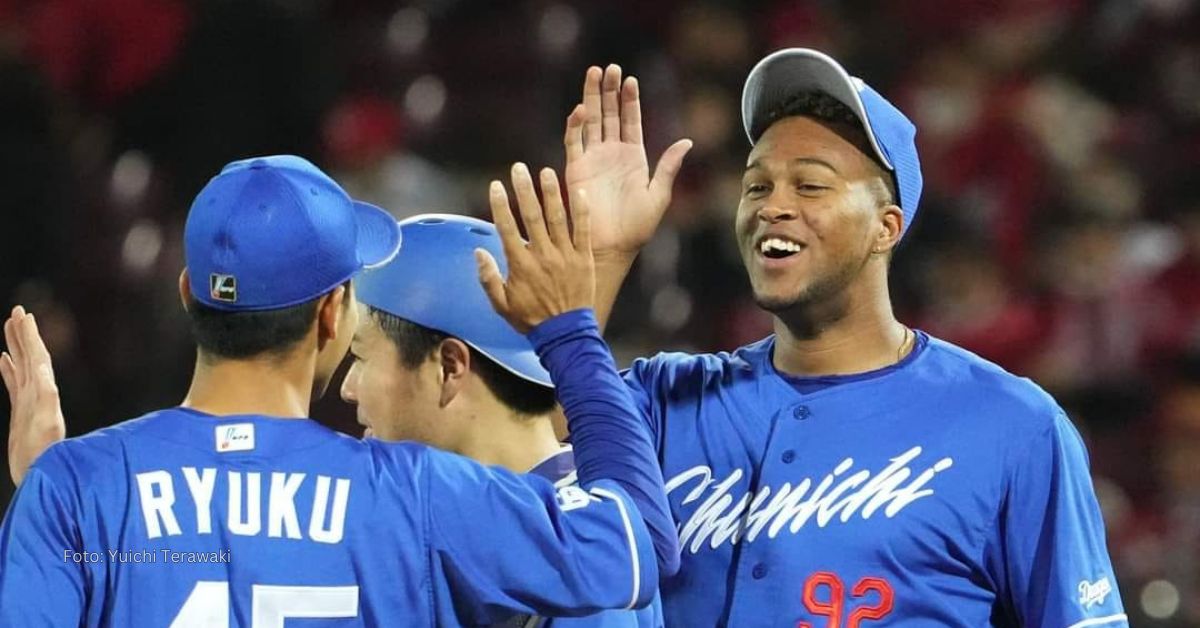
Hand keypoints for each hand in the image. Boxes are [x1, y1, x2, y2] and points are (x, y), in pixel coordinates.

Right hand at [2, 306, 66, 484]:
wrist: (43, 476)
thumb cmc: (45, 455)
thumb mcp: (47, 426)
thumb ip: (47, 401)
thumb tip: (44, 375)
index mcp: (43, 391)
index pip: (37, 357)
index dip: (30, 336)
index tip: (23, 315)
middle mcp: (38, 392)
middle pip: (31, 356)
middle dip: (23, 334)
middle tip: (17, 311)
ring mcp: (30, 401)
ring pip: (22, 366)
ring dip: (16, 346)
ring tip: (10, 326)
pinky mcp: (23, 411)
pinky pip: (14, 383)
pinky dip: (9, 369)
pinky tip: (4, 360)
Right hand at [477, 163, 594, 333]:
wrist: (565, 334)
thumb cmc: (531, 320)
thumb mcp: (501, 304)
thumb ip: (488, 278)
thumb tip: (478, 252)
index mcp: (520, 264)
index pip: (507, 228)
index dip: (500, 205)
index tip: (495, 185)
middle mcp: (542, 255)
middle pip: (531, 216)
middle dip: (524, 190)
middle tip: (519, 168)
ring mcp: (565, 255)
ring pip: (557, 218)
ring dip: (551, 193)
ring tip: (546, 172)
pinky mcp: (584, 258)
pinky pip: (583, 230)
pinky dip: (582, 211)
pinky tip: (579, 192)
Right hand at [564, 64, 692, 257]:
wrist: (613, 248)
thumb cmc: (637, 228)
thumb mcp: (659, 195)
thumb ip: (668, 167)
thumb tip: (686, 141)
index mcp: (633, 157)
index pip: (630, 121)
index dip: (629, 100)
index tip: (630, 79)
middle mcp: (611, 154)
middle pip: (608, 114)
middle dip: (608, 91)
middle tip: (609, 68)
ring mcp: (593, 159)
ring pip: (590, 121)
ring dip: (590, 98)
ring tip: (593, 73)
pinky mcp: (576, 169)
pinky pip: (574, 142)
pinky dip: (575, 125)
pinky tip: (580, 110)